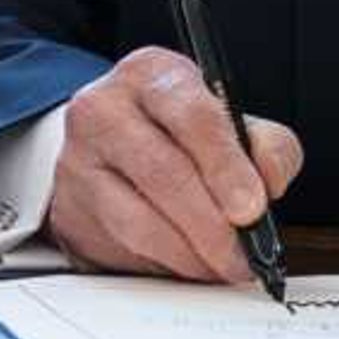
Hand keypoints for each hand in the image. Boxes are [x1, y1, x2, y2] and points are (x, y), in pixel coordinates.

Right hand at [40, 45, 304, 282]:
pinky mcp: (68, 209)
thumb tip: (271, 182)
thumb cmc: (176, 134)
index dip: (226, 166)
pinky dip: (165, 264)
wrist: (107, 149)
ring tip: (222, 265)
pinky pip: (121, 247)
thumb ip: (264, 144)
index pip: (192, 115)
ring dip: (190, 254)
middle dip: (212, 224)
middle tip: (243, 253)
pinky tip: (191, 264)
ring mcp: (78, 160)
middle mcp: (104, 108)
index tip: (252, 208)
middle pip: (163, 172)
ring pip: (138, 220)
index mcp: (152, 74)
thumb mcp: (227, 120)